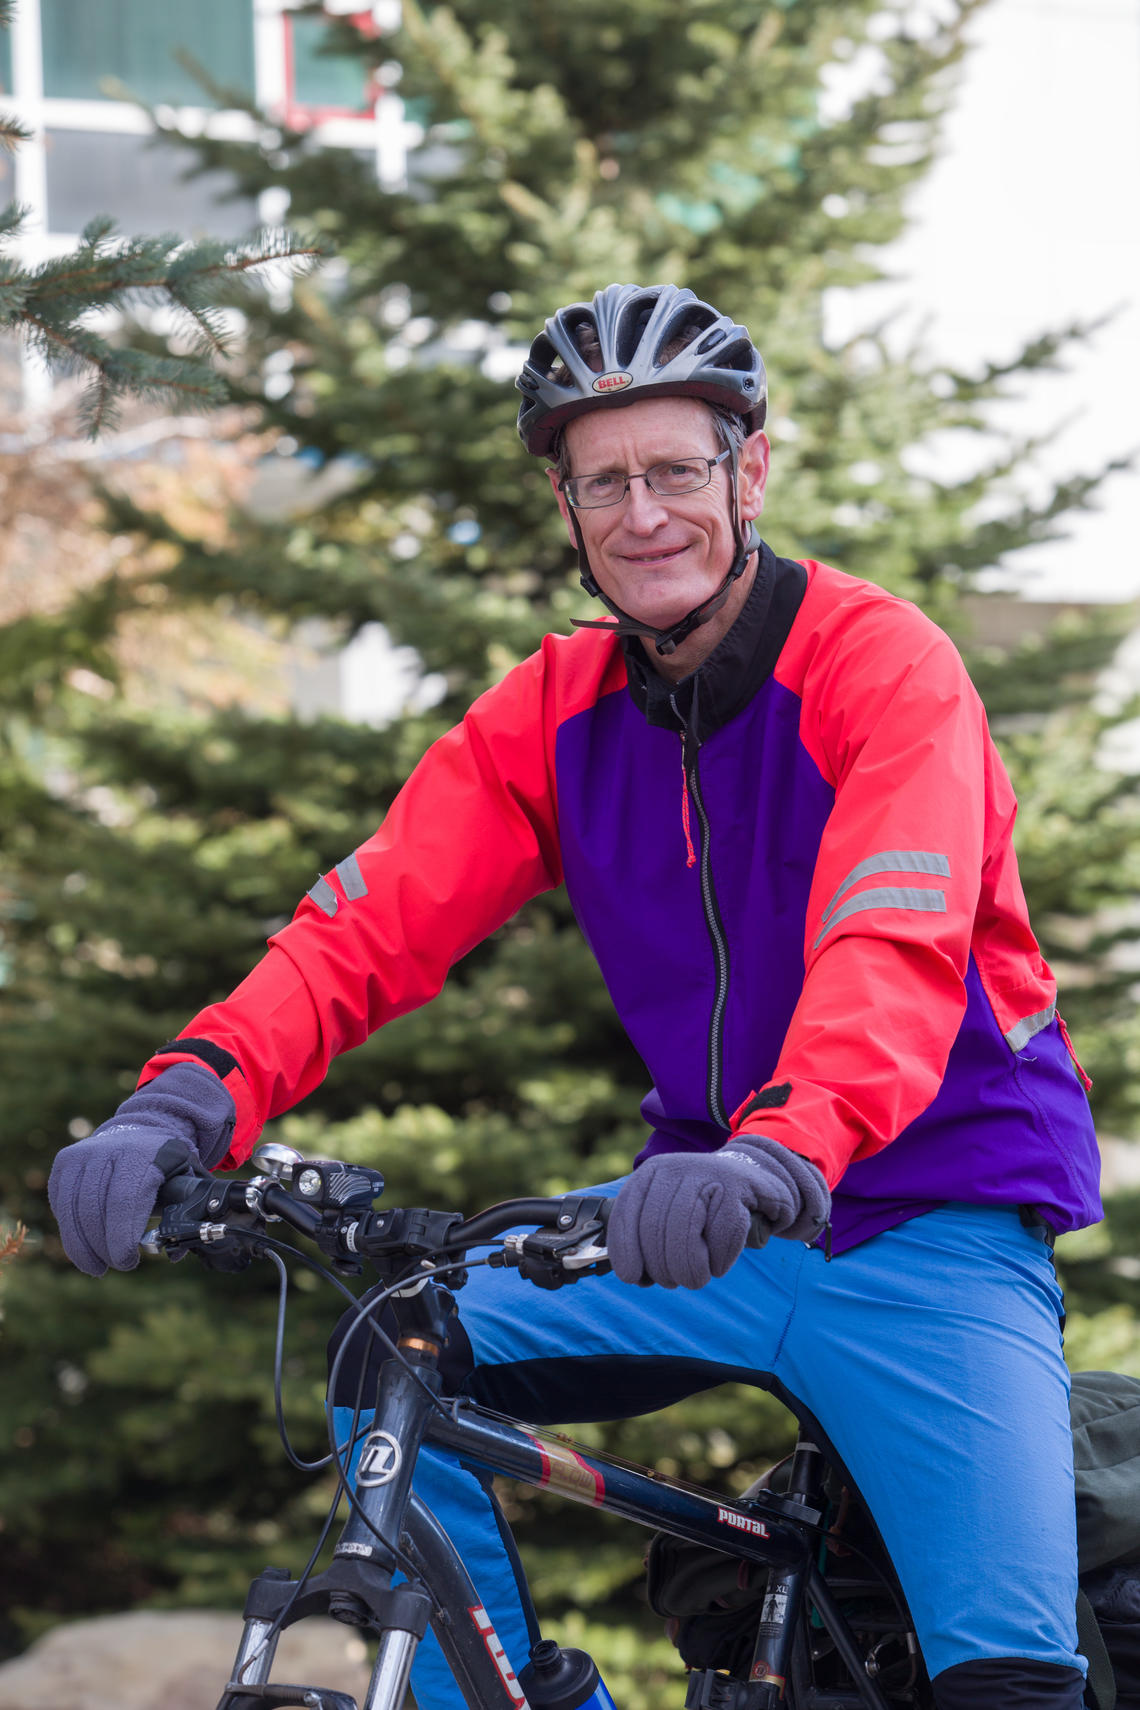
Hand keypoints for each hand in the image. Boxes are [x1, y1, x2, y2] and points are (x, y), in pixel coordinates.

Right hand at [48, 1063, 235, 1275]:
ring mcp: (83, 1153)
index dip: (121, 1237)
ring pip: (72, 1210)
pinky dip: (71, 1230)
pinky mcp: (65, 1162)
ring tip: (97, 1265)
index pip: (124, 1201)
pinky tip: (85, 1246)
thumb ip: (187, 1212)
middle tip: (116, 1265)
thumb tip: (175, 1253)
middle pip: (95, 1210)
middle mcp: (108, 1149)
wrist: (142, 1130)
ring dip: (82, 1246)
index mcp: (143, 1153)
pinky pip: (61, 1204)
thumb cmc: (168, 1163)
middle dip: (103, 1247)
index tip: (127, 1262)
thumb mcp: (188, 1177)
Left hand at [607, 1137, 829, 1288]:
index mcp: (651, 1172)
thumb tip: (631, 1275)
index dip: (625, 1250)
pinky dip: (720, 1259)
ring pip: (684, 1233)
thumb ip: (647, 1233)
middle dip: (662, 1267)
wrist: (755, 1178)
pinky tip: (720, 1265)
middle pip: (655, 1229)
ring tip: (696, 1279)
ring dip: (689, 1268)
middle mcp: (676, 1168)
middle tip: (674, 1281)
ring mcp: (708, 1173)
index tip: (631, 1277)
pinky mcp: (737, 1186)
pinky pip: (721, 1234)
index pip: (626, 1213)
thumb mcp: (670, 1208)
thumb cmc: (705, 1206)